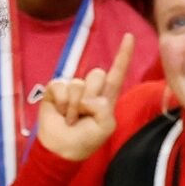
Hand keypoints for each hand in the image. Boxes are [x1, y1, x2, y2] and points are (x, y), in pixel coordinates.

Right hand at [35, 34, 133, 163]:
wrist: (62, 149)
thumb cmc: (86, 139)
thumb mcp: (105, 127)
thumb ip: (104, 109)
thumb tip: (87, 96)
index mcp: (106, 96)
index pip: (117, 72)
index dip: (124, 54)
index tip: (129, 36)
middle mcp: (90, 88)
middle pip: (96, 74)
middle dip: (91, 96)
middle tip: (84, 115)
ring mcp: (72, 87)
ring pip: (78, 83)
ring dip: (74, 107)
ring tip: (71, 119)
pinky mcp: (55, 89)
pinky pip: (59, 86)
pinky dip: (60, 102)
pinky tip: (59, 112)